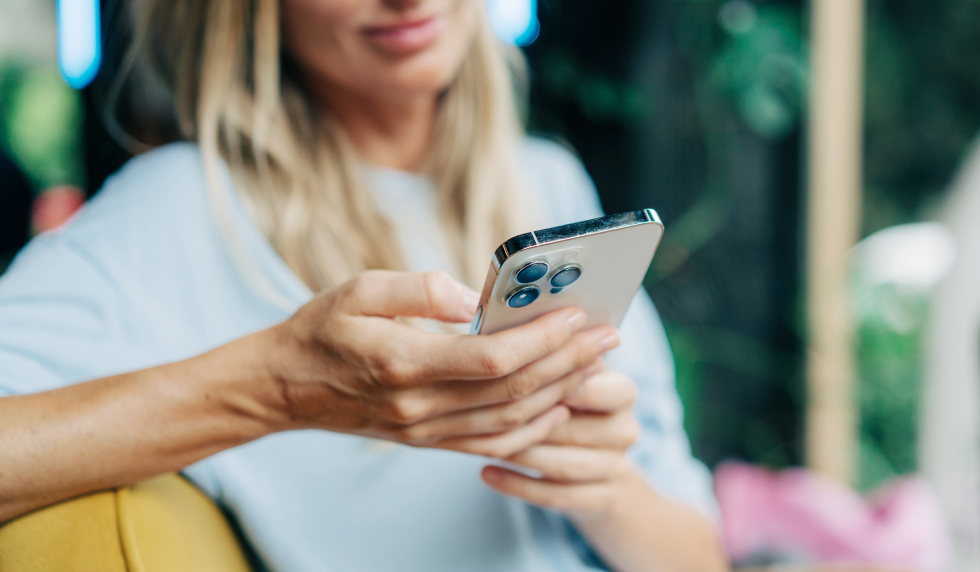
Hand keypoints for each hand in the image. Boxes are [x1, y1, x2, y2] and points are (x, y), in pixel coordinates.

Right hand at [257, 270, 620, 458]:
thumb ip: (421, 289)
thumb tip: (476, 298)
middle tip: (608, 335)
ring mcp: (424, 431)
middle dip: (568, 362)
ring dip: (560, 393)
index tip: (578, 314)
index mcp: (404, 363)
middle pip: (513, 391)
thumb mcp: (359, 289)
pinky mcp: (426, 441)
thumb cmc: (320, 330)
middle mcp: (420, 407)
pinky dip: (531, 429)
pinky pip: (491, 444)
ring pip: (510, 422)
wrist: (284, 387)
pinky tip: (557, 407)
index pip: (492, 359)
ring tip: (594, 363)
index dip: (542, 339)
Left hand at [480, 369, 642, 519]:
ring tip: (484, 445)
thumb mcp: (571, 379)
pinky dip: (518, 485)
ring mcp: (614, 468)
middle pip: (578, 429)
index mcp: (622, 393)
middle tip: (490, 416)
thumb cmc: (573, 408)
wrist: (604, 473)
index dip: (578, 388)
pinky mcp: (599, 500)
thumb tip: (513, 337)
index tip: (537, 381)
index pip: (612, 388)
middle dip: (533, 425)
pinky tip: (486, 473)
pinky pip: (556, 496)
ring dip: (522, 455)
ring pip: (565, 465)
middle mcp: (624, 430)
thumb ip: (553, 361)